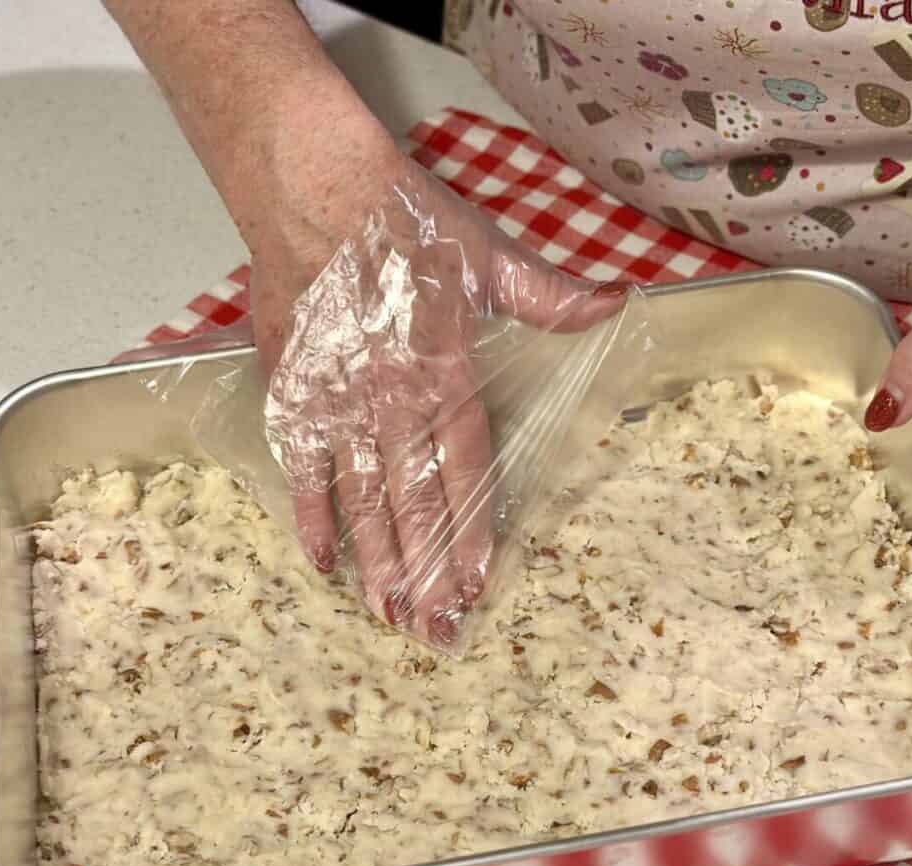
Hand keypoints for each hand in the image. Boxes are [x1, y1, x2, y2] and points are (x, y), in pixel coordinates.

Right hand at [251, 143, 624, 646]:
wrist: (314, 188)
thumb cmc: (405, 220)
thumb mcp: (489, 253)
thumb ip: (549, 294)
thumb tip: (617, 302)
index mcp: (444, 373)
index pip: (464, 470)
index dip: (469, 532)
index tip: (473, 586)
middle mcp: (392, 401)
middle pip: (412, 501)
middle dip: (423, 572)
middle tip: (430, 631)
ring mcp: (339, 402)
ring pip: (360, 498)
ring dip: (375, 560)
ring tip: (386, 615)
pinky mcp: (295, 392)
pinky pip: (303, 465)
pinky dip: (310, 512)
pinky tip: (321, 559)